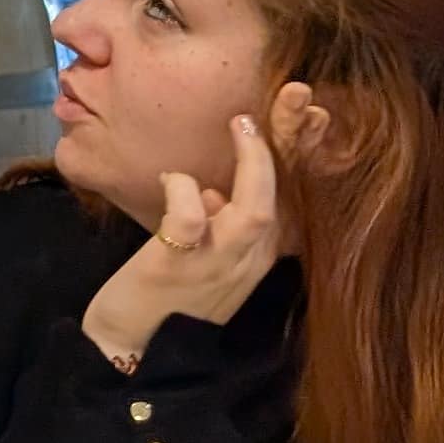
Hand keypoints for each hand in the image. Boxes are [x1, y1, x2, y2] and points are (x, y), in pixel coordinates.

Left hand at [78, 88, 309, 370]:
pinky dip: (184, 192)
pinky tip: (172, 180)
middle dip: (293, 142)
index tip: (313, 108)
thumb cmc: (164, 295)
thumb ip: (217, 221)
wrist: (130, 350)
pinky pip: (190, 220)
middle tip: (296, 93)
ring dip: (253, 165)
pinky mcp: (178, 267)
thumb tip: (214, 190)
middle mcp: (247, 260)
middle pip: (285, 195)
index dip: (306, 152)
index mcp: (256, 253)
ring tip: (243, 124)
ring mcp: (217, 265)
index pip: (293, 195)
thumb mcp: (204, 254)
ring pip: (255, 210)